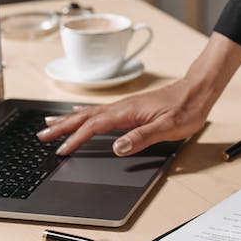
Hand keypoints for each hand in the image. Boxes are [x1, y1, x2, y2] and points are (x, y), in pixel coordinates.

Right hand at [37, 76, 213, 155]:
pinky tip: (79, 114)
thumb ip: (142, 137)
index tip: (62, 150)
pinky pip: (99, 111)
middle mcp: (122, 107)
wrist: (197, 91)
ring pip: (89, 113)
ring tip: (51, 124)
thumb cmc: (186, 108)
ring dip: (69, 120)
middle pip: (85, 117)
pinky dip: (83, 114)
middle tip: (42, 135)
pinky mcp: (129, 108)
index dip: (76, 139)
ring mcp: (124, 106)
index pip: (94, 127)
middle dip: (62, 127)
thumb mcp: (168, 127)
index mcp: (127, 112)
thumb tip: (117, 147)